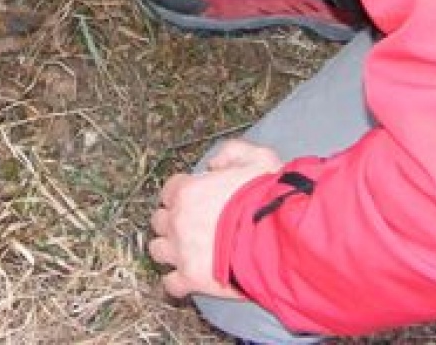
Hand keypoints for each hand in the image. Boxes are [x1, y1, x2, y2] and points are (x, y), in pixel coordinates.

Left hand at [148, 139, 282, 301]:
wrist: (277, 239)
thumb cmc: (268, 199)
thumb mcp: (258, 158)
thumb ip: (232, 152)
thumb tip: (214, 164)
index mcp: (187, 191)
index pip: (169, 190)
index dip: (181, 196)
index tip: (193, 202)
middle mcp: (178, 219)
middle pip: (159, 220)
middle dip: (172, 223)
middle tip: (190, 228)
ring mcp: (181, 251)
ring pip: (158, 250)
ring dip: (170, 251)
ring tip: (187, 253)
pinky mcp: (191, 279)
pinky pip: (171, 284)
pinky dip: (178, 283)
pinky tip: (189, 280)